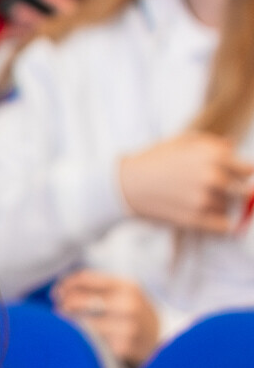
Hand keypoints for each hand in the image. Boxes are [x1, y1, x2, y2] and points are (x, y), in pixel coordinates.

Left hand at [53, 268, 162, 367]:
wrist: (158, 342)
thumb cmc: (131, 315)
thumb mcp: (122, 294)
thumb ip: (95, 288)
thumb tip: (59, 289)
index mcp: (128, 286)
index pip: (85, 278)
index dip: (66, 284)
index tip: (57, 293)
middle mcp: (129, 304)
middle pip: (78, 300)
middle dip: (63, 305)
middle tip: (60, 310)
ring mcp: (127, 327)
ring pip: (80, 323)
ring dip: (67, 324)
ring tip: (67, 325)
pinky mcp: (122, 348)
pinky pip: (89, 342)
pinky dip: (79, 339)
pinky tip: (78, 339)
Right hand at [117, 130, 253, 234]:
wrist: (126, 184)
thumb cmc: (155, 159)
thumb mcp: (184, 141)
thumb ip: (213, 144)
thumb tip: (232, 148)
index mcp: (215, 156)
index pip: (250, 170)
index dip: (245, 174)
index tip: (238, 177)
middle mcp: (213, 177)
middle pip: (245, 191)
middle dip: (238, 192)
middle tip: (226, 192)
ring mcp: (203, 200)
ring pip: (230, 208)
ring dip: (222, 206)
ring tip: (202, 201)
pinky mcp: (193, 219)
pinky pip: (223, 227)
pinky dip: (222, 225)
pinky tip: (213, 220)